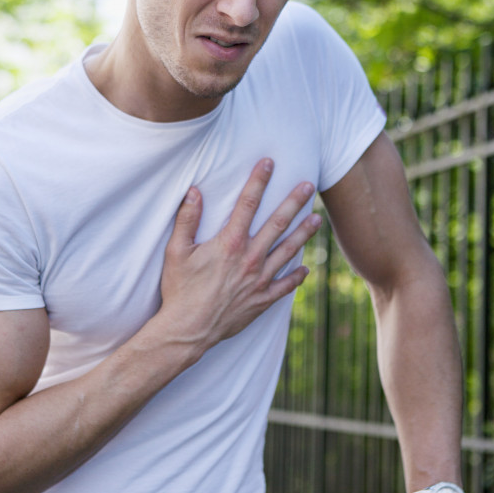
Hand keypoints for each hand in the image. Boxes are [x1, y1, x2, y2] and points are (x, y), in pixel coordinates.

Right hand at [158, 158, 320, 355]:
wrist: (188, 330)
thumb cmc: (180, 290)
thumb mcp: (176, 252)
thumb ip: (186, 220)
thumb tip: (193, 191)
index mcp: (230, 243)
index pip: (247, 204)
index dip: (258, 181)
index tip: (269, 163)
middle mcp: (250, 258)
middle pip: (277, 224)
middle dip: (293, 202)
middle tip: (309, 185)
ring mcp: (259, 280)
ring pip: (287, 251)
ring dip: (303, 234)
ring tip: (317, 219)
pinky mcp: (262, 300)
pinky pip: (285, 286)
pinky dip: (297, 277)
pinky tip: (305, 269)